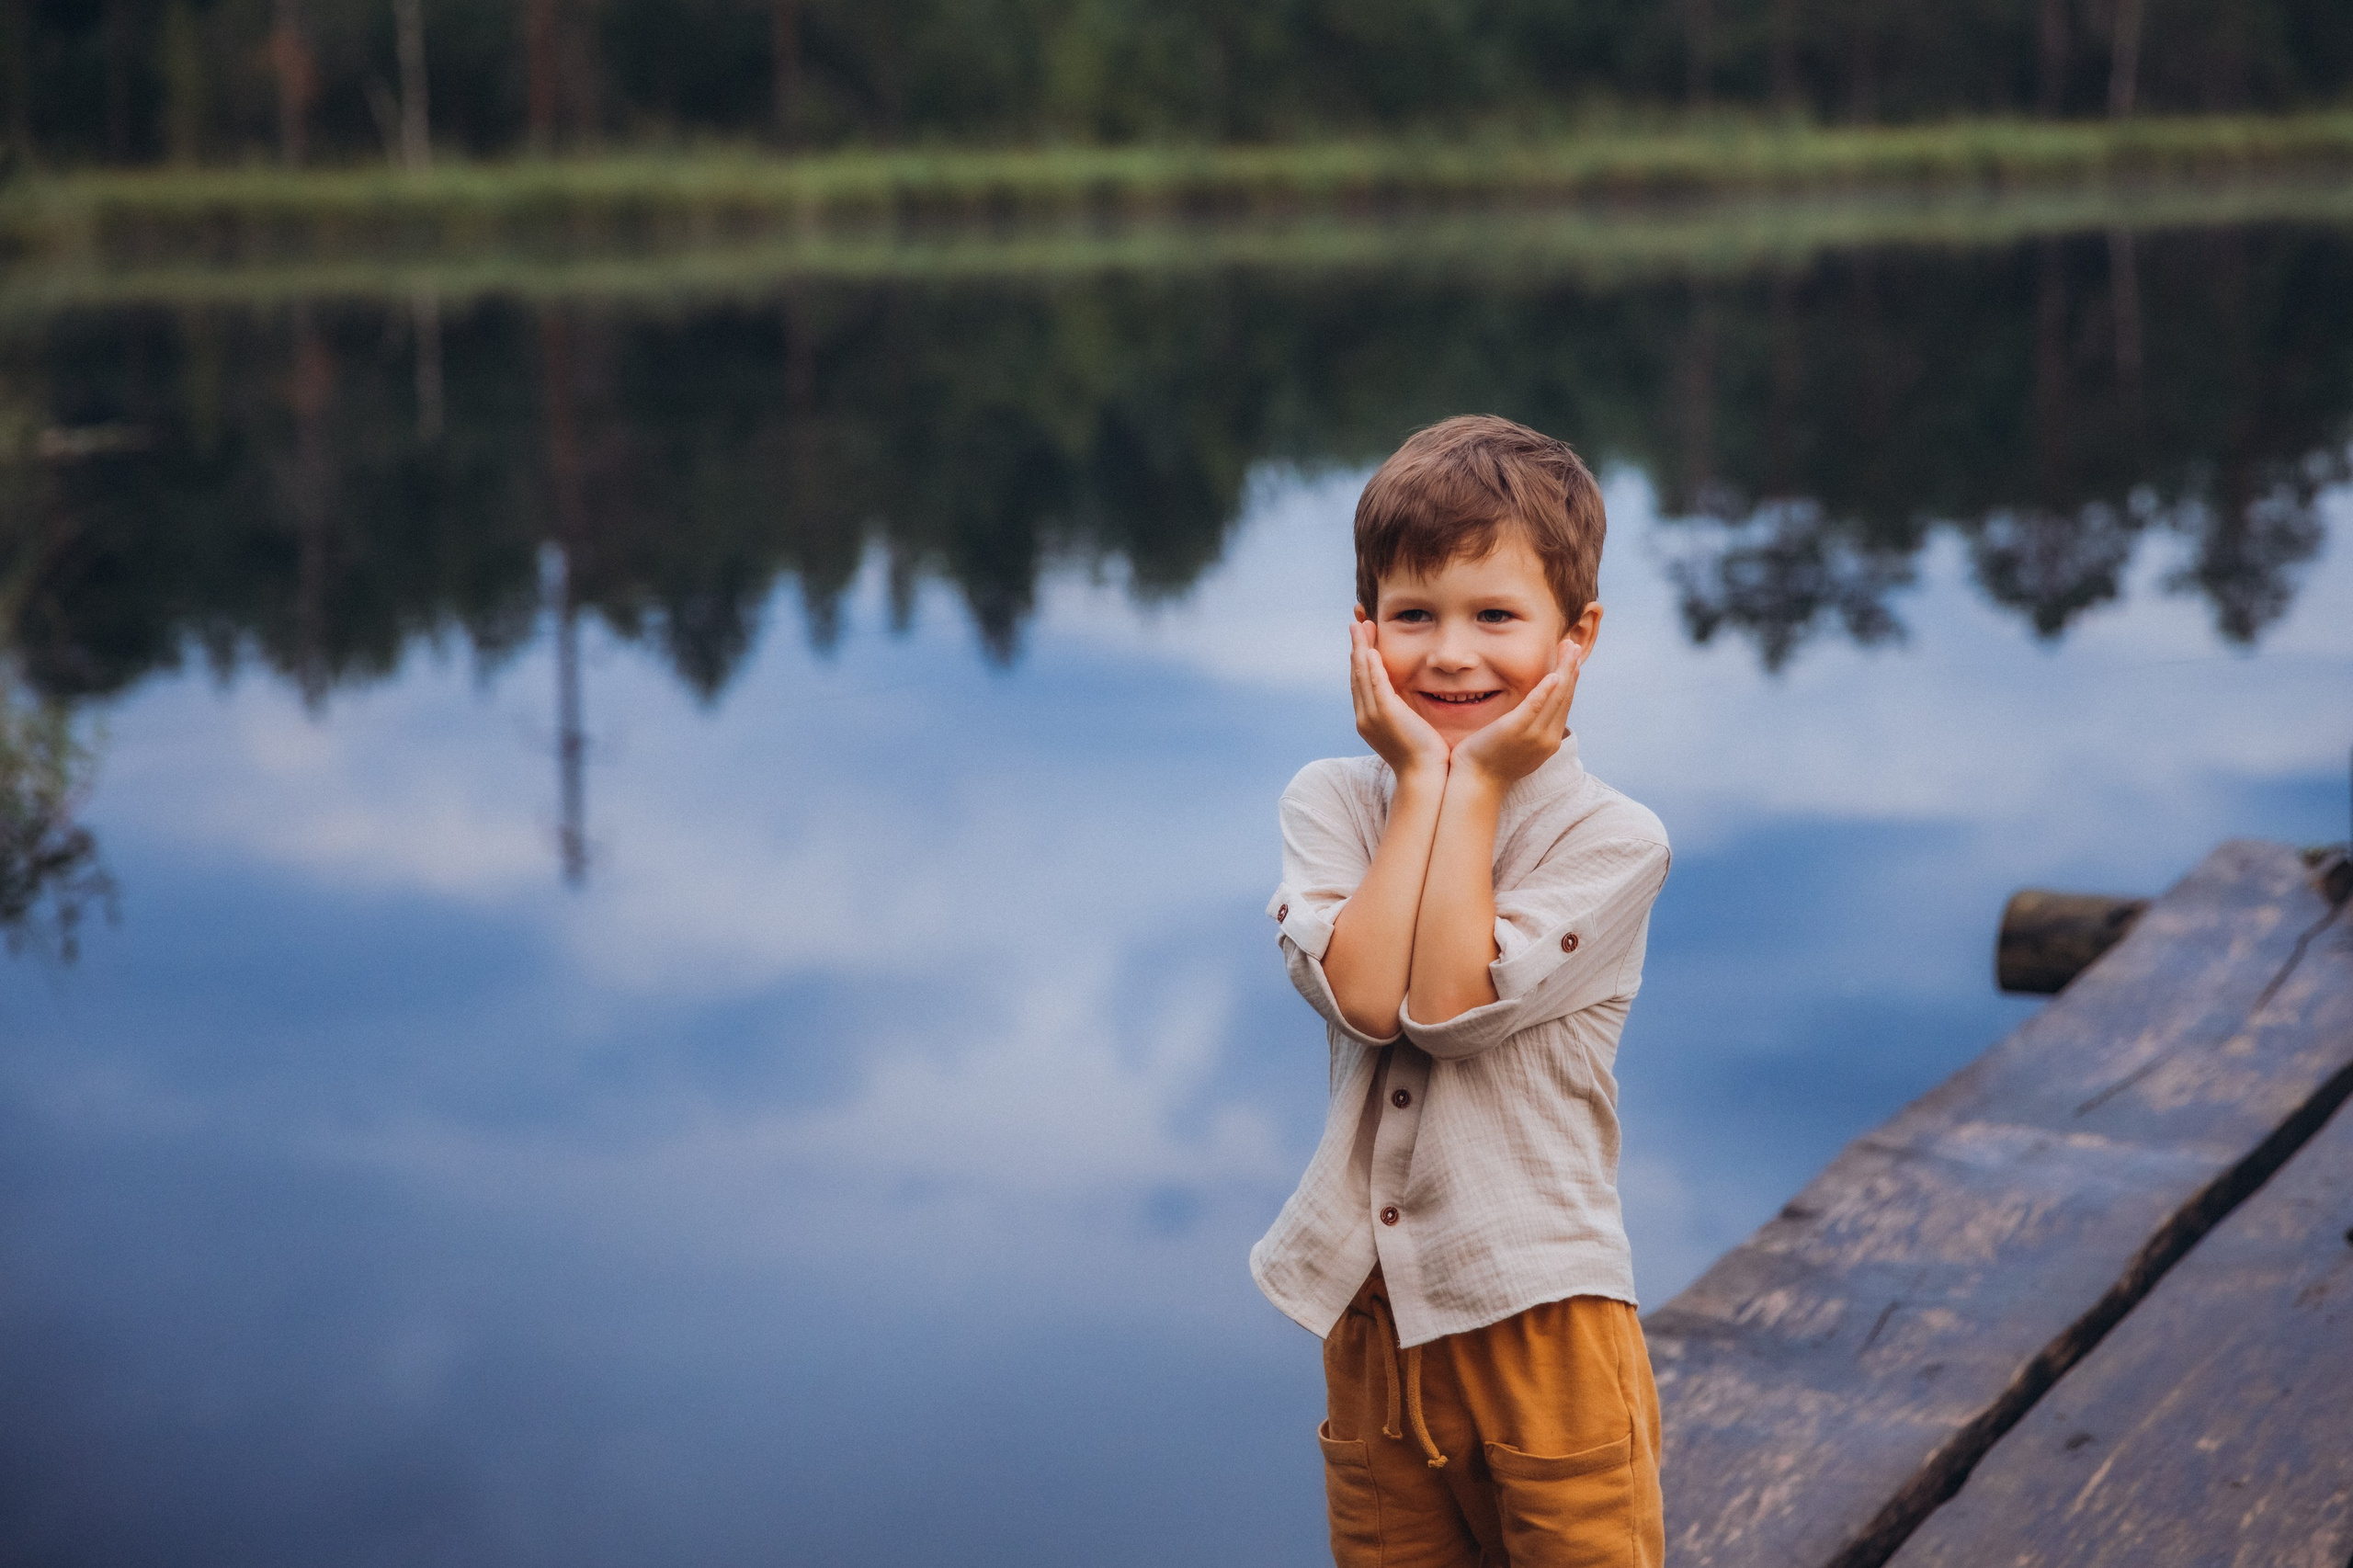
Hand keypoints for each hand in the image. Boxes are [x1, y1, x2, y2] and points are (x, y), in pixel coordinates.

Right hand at [1350, 618, 1448, 779]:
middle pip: (1356, 675)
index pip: (1361, 683)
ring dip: (1360, 648)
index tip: (1363, 639)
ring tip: (1361, 626)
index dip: (1360, 660)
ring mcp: (1372, 716)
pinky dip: (1371, 665)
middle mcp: (1364, 717)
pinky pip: (1375, 684)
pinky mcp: (1385, 714)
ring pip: (1361, 675)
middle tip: (1357, 623)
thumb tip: (1408, 704)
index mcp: (1369, 720)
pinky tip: (1371, 649)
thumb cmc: (1424, 758)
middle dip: (1356, 647)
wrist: (1425, 777)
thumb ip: (1405, 714)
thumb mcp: (1410, 731)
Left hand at [1451, 636, 1582, 787]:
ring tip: (1568, 649)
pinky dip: (1545, 691)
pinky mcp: (1515, 730)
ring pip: (1555, 698)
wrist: (1476, 783)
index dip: (1569, 680)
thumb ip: (1527, 727)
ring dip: (1564, 671)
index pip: (1563, 704)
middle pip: (1564, 697)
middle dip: (1570, 669)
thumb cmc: (1490, 763)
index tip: (1570, 660)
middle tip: (1573, 645)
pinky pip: (1534, 707)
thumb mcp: (1517, 744)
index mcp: (1548, 740)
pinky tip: (1553, 675)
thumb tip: (1529, 711)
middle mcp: (1547, 738)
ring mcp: (1533, 735)